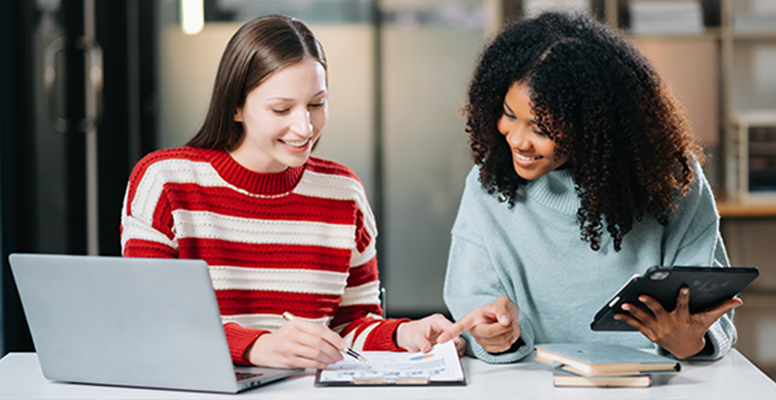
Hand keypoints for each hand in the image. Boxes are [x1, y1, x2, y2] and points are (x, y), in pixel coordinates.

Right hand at [247, 317, 345, 368]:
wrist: (264, 348)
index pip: (320, 330)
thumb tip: (334, 339)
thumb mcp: (296, 327)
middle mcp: (292, 334)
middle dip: (333, 350)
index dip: (334, 338)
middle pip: (319, 343)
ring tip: (333, 359)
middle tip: (340, 354)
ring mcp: (290, 348)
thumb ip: (313, 330)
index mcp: (296, 323)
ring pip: (316, 354)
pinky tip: (324, 363)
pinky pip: (310, 363)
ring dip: (328, 358)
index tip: (342, 344)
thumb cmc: (283, 337)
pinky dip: (320, 364)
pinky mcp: (289, 360)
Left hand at [395, 313, 464, 354]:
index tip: (455, 342)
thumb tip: (427, 348)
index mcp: (438, 321)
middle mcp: (444, 329)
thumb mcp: (414, 337)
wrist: (407, 338)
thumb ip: (421, 342)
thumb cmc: (411, 332)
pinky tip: (449, 360)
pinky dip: (453, 355)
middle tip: (452, 353)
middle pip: (457, 335)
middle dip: (456, 345)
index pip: (450, 327)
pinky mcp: (445, 345)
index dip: (454, 335)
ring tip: (451, 358)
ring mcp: (445, 337)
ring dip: (456, 351)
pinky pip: (453, 350)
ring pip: (458, 343)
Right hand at [437, 296, 519, 353]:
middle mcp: (475, 330)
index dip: (450, 333)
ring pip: (499, 341)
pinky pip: (504, 347)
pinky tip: (507, 333)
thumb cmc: (502, 309)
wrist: (509, 318)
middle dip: (504, 327)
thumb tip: (503, 320)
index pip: (459, 326)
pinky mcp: (490, 348)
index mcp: (473, 318)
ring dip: (509, 332)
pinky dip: (511, 339)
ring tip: (507, 325)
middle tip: (508, 320)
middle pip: (489, 333)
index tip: (440, 339)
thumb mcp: (503, 301)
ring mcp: (482, 340)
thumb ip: (503, 309)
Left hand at [614, 287, 742, 358]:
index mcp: (683, 319)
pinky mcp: (649, 333)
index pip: (683, 306)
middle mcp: (669, 324)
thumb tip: (738, 300)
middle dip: (649, 303)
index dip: (683, 296)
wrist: (686, 349)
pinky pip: (636, 325)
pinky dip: (626, 319)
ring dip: (633, 311)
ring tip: (623, 303)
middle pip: (658, 312)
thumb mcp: (708, 319)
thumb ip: (720, 308)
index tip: (682, 286)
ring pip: (644, 319)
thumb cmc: (696, 329)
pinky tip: (616, 313)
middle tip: (640, 294)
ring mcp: (658, 330)